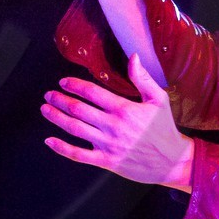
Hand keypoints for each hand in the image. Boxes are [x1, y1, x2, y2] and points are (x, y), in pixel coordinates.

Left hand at [40, 54, 193, 190]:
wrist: (172, 161)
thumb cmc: (164, 129)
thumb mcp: (158, 100)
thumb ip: (143, 78)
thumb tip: (134, 57)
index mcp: (124, 109)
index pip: (92, 92)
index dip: (74, 85)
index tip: (63, 82)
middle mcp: (113, 126)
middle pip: (79, 109)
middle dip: (60, 100)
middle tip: (49, 94)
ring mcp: (108, 145)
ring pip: (75, 129)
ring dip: (57, 118)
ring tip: (46, 109)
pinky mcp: (106, 161)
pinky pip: (79, 155)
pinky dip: (62, 148)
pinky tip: (50, 140)